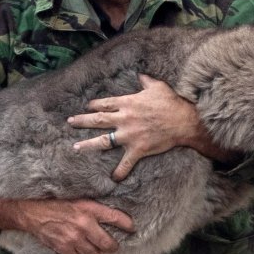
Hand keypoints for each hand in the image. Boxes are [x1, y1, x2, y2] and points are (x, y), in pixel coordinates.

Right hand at [0, 186, 134, 253]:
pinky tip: (81, 252)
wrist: (32, 212)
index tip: (133, 229)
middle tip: (111, 244)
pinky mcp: (63, 248)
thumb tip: (115, 216)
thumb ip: (96, 208)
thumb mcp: (79, 200)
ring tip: (93, 247)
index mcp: (89, 209)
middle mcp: (83, 224)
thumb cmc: (56, 204)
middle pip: (108, 245)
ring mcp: (73, 239)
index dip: (128, 225)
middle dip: (112, 246)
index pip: (117, 218)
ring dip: (96, 253)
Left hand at [68, 75, 225, 181]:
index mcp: (127, 103)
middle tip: (70, 122)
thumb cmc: (171, 103)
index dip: (93, 105)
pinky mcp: (137, 149)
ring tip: (76, 147)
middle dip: (81, 121)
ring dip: (88, 145)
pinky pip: (125, 163)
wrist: (184, 121)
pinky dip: (119, 172)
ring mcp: (129, 135)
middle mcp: (124, 119)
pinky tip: (113, 178)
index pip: (104, 104)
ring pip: (103, 141)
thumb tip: (140, 75)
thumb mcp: (158, 86)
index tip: (87, 107)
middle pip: (97, 120)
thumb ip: (145, 81)